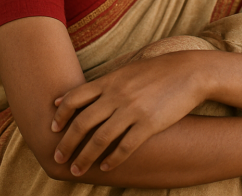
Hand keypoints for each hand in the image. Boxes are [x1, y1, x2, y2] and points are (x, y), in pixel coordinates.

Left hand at [51, 50, 206, 175]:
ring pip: (100, 138)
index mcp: (109, 81)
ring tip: (77, 169)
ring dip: (85, 157)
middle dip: (66, 143)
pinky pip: (125, 146)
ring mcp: (132, 110)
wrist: (189, 71)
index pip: (74, 98)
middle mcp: (117, 95)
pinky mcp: (149, 123)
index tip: (53, 128)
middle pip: (82, 122)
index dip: (60, 114)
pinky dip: (113, 158)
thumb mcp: (126, 72)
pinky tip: (106, 166)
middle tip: (58, 158)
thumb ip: (102, 84)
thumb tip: (78, 94)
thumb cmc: (157, 71)